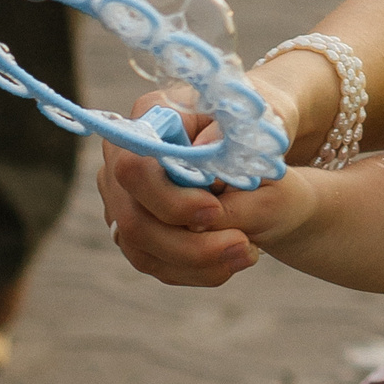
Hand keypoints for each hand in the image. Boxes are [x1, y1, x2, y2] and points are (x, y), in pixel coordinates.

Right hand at [96, 82, 300, 285]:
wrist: (256, 151)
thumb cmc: (258, 130)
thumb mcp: (259, 127)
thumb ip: (231, 146)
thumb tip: (204, 168)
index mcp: (152, 114)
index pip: (136, 166)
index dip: (171, 199)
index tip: (216, 211)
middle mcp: (125, 155)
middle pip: (133, 217)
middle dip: (189, 243)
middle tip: (242, 244)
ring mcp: (123, 194)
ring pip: (141, 246)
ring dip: (197, 260)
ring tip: (247, 254)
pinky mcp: (134, 226)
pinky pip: (153, 261)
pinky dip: (195, 269)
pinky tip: (232, 262)